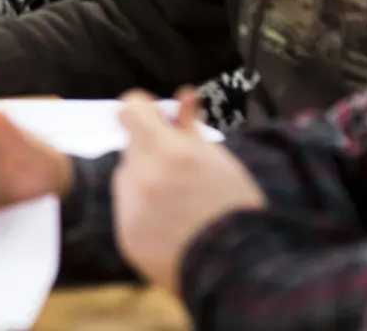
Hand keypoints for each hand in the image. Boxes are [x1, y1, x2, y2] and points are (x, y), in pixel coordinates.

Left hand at [113, 88, 263, 288]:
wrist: (240, 269)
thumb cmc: (236, 209)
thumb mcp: (219, 159)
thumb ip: (191, 127)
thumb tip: (183, 96)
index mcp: (168, 152)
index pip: (130, 110)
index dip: (143, 110)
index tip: (156, 118)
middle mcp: (142, 177)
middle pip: (131, 148)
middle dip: (150, 151)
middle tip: (178, 168)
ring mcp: (130, 209)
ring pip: (127, 179)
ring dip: (145, 181)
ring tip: (180, 202)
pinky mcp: (126, 236)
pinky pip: (127, 211)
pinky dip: (144, 213)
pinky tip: (172, 225)